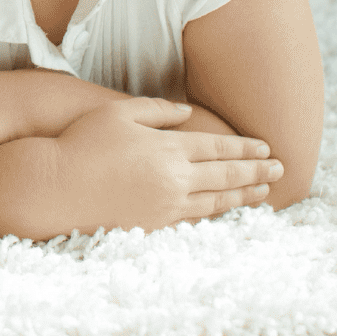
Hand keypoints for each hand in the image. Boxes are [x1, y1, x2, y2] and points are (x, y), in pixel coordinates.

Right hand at [52, 97, 280, 232]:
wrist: (57, 186)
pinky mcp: (153, 225)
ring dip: (243, 196)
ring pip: (216, 201)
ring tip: (263, 193)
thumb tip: (186, 112)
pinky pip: (194, 220)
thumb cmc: (83, 143)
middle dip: (256, 172)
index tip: (266, 148)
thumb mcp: (118, 112)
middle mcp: (174, 178)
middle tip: (280, 169)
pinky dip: (216, 215)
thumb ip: (156, 110)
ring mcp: (165, 206)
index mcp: (168, 148)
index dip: (244, 148)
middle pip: (225, 175)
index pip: (218, 147)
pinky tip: (226, 212)